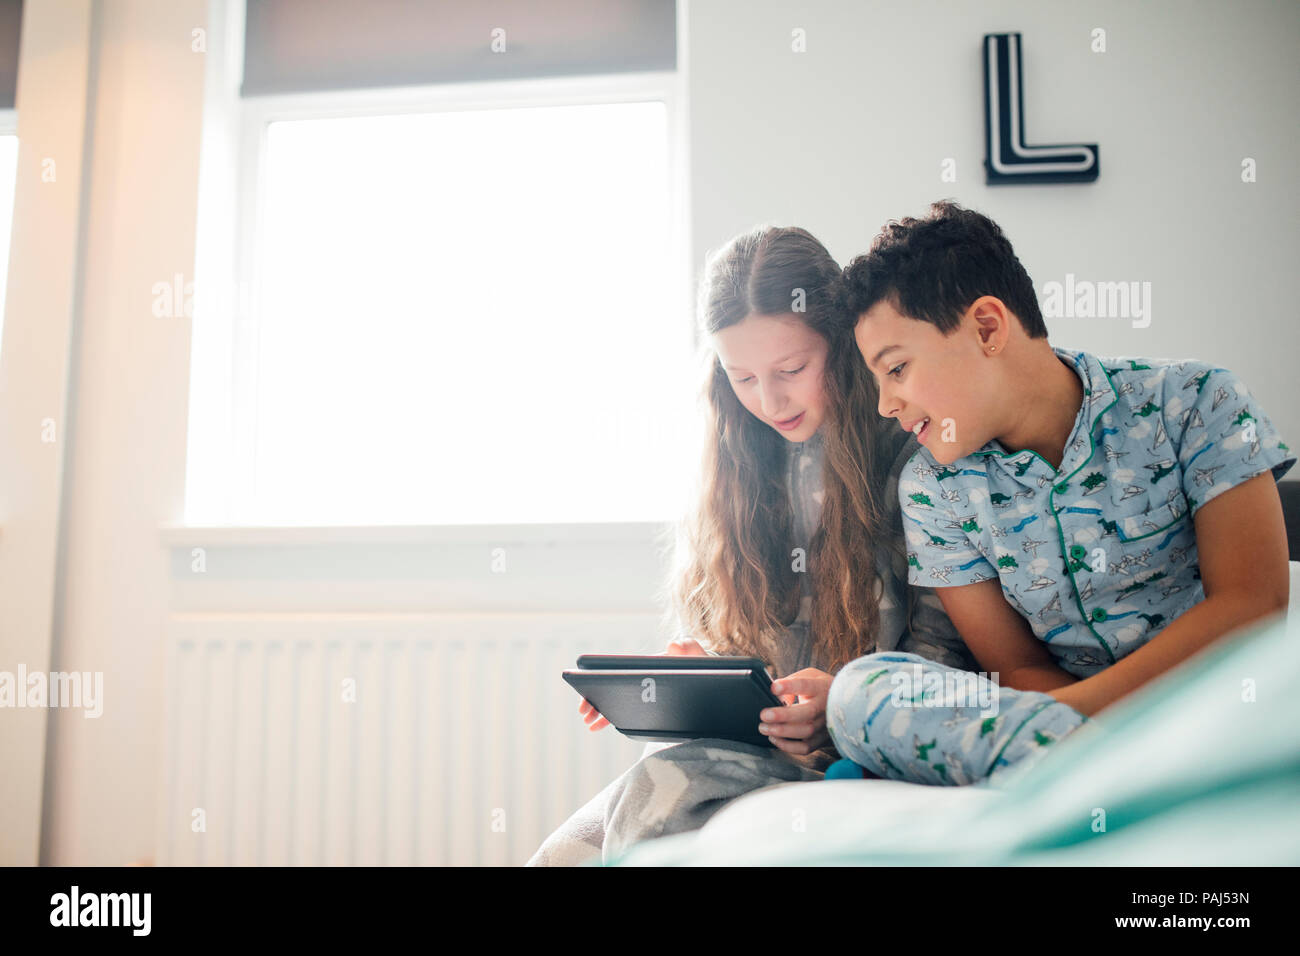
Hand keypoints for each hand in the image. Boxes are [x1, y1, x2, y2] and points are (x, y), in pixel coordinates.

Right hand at [577, 636, 708, 731]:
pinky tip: (599, 725)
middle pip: (610, 684)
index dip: (601, 676)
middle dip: (594, 698)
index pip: (619, 667)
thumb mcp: (698, 656)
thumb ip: (690, 649)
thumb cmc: (701, 667)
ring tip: (590, 723)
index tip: (589, 684)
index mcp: (647, 662)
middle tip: (584, 713)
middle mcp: (638, 675)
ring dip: (598, 709)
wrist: (710, 686)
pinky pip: (621, 710)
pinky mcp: (643, 704)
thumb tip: (673, 645)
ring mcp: (639, 690)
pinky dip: (609, 717)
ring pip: (612, 699)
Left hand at [758, 668, 833, 754]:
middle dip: (783, 715)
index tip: (773, 688)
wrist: (846, 703)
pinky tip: (774, 738)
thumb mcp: (809, 676)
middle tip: (764, 715)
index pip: (805, 685)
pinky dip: (788, 746)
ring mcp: (825, 724)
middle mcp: (825, 706)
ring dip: (782, 732)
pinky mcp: (822, 739)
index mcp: (820, 687)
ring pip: (806, 732)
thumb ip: (791, 681)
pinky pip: (805, 747)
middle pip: (807, 712)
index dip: (789, 686)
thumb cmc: (820, 687)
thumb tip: (775, 695)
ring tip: (764, 728)